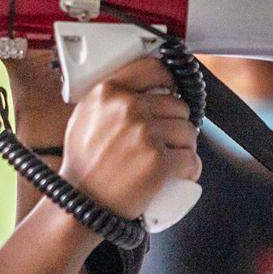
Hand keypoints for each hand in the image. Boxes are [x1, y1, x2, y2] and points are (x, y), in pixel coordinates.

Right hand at [59, 56, 200, 218]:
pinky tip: (179, 173)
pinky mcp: (159, 161)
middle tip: (167, 139)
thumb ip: (108, 98)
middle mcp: (127, 108)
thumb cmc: (81, 165)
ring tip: (171, 158)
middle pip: (177, 105)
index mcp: (108, 92)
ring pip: (188, 131)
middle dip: (178, 122)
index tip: (173, 90)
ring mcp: (144, 134)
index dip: (170, 80)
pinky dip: (190, 168)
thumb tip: (138, 88)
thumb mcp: (84, 117)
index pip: (154, 69)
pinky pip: (191, 159)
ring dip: (185, 146)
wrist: (81, 204)